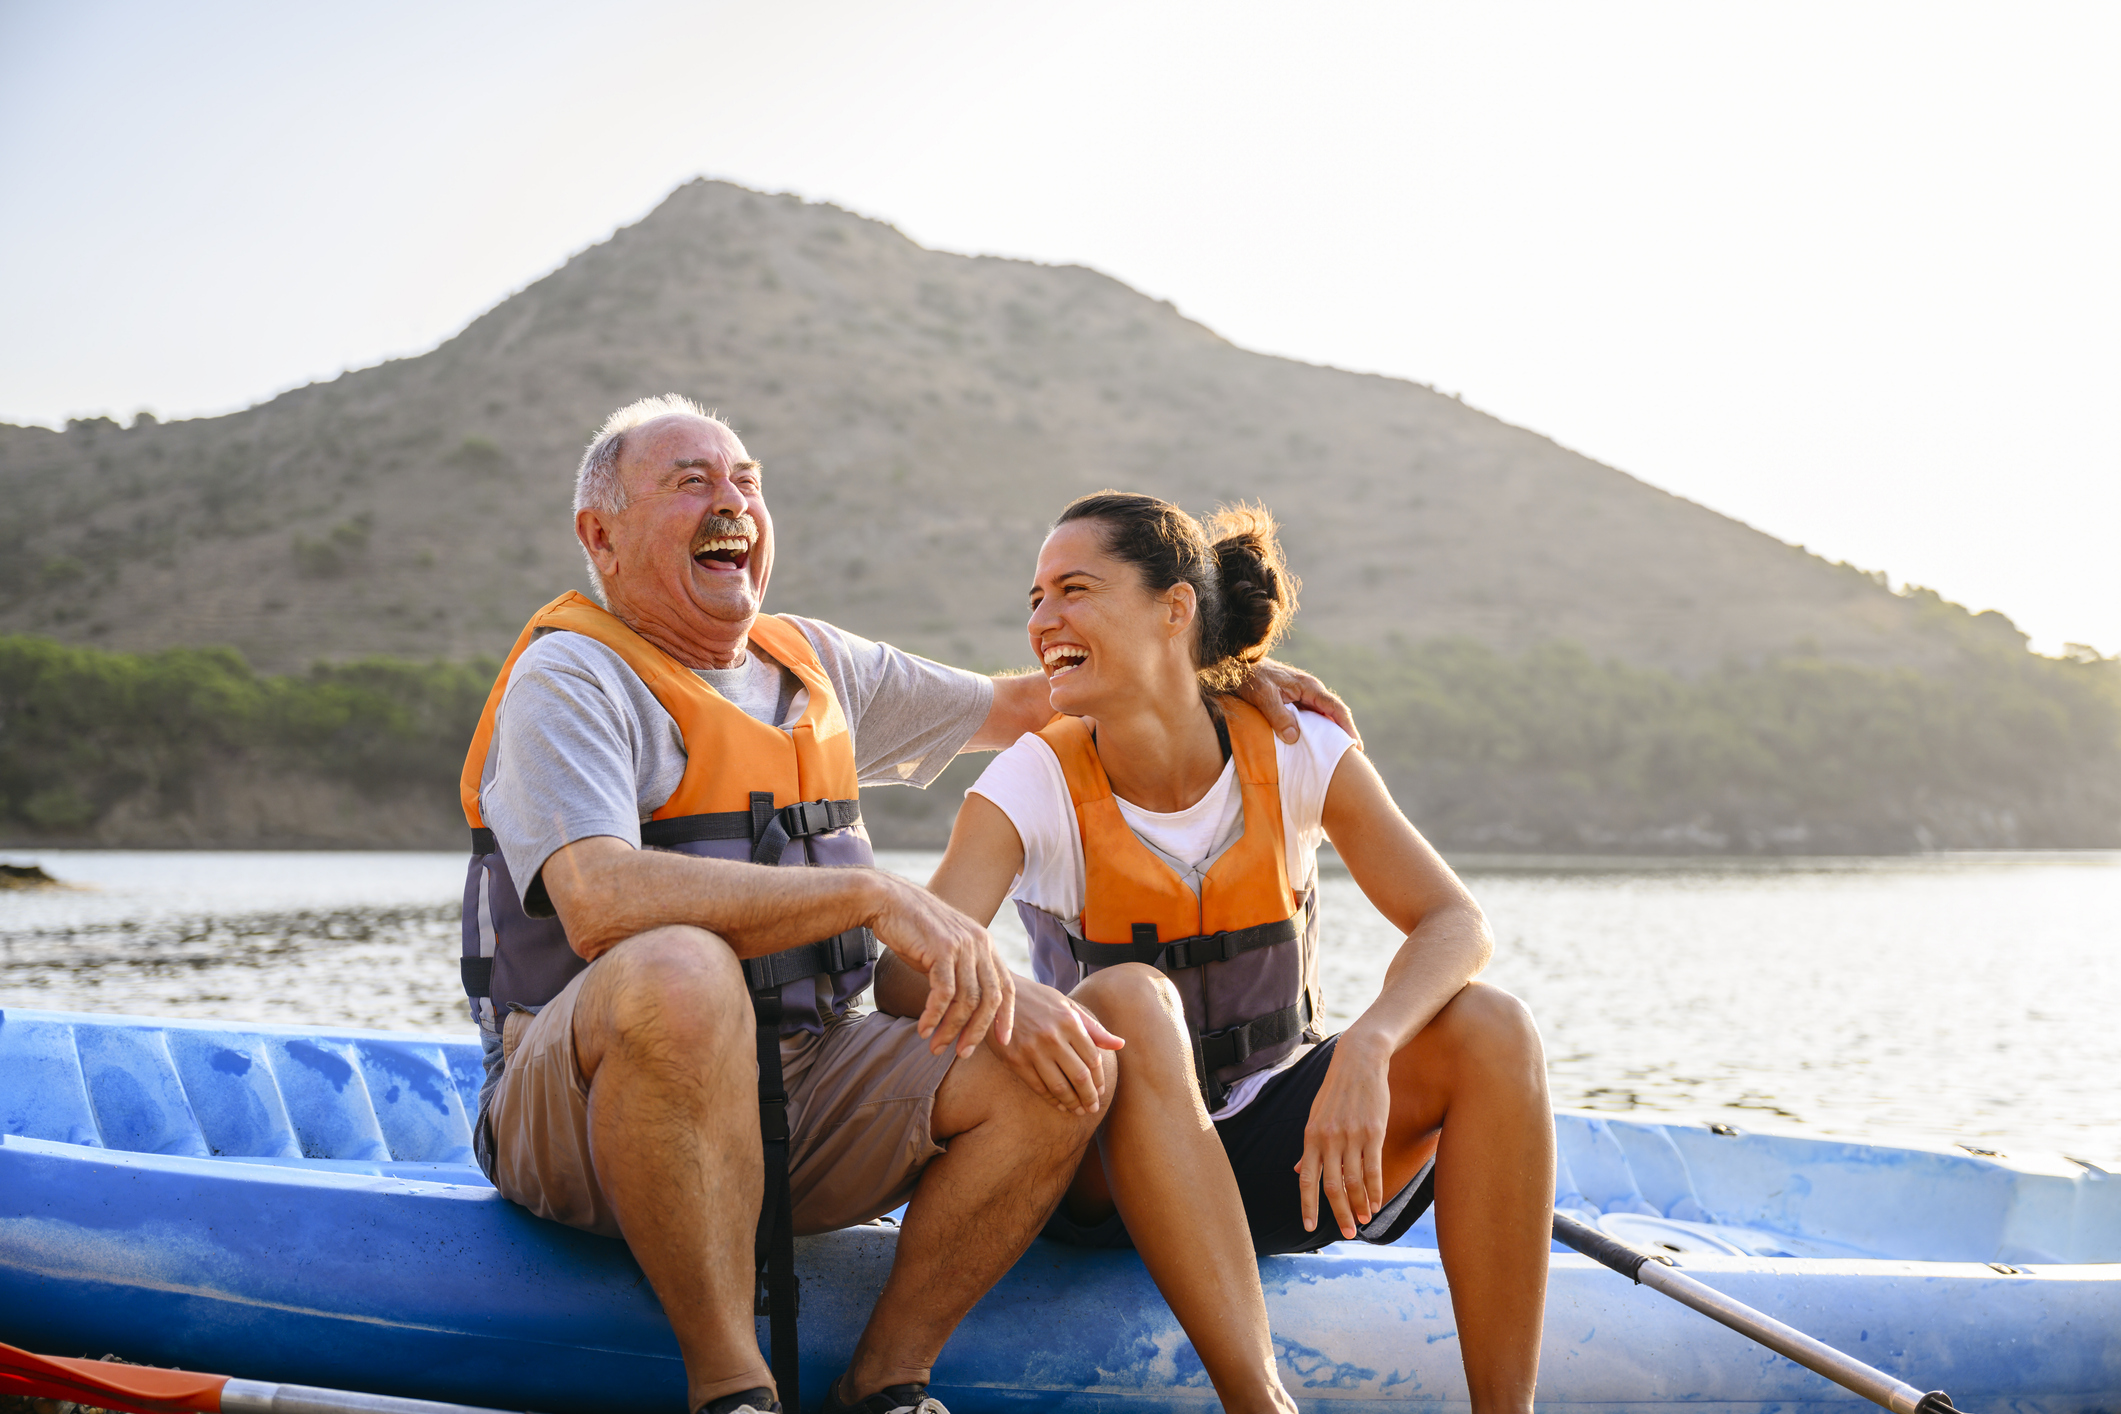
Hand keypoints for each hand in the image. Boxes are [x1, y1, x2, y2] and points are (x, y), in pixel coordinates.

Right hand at [866, 875, 1014, 1057]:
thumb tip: (967, 1011)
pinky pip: (944, 992)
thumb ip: (961, 974)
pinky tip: (923, 1029)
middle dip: (977, 1031)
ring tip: (935, 1046)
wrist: (888, 901)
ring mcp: (962, 946)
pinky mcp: (942, 949)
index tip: (1002, 1043)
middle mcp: (980, 944)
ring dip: (951, 1029)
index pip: (1006, 987)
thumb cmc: (914, 931)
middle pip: (990, 999)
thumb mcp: (946, 951)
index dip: (1006, 1017)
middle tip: (962, 1054)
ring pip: (966, 1000)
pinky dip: (934, 1016)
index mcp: (985, 945)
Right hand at [992, 978, 1125, 1114]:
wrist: (997, 997)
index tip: (1101, 1091)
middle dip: (1089, 1096)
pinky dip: (1051, 1099)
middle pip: (1080, 1075)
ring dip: (1072, 1102)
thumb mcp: (1067, 1006)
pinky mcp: (1015, 1061)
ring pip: (1060, 1085)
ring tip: (1079, 1111)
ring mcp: (1033, 1050)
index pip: (1093, 1058)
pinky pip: (1038, 1086)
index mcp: (1069, 1022)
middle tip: (1093, 1108)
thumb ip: (1094, 1028)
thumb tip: (1120, 1044)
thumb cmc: (1038, 1000)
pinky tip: (1059, 1104)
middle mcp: (1053, 1037)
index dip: (1099, 1079)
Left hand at [1236, 657, 1361, 748]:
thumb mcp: (1264, 697)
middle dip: (1344, 732)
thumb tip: (1294, 738)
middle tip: (1352, 755)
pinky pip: (1311, 716)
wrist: (1238, 664)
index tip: (1355, 746)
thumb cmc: (1252, 679)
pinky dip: (1317, 730)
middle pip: (1334, 713)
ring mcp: (1303, 695)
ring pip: (1323, 715)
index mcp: (1309, 687)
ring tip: (1338, 753)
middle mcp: (1310, 690)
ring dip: (1331, 732)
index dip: (1347, 727)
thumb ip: (1279, 716)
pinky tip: (1315, 744)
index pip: (1335, 708)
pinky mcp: (1294, 700)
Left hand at [1296, 1038, 1391, 1238]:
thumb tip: (1299, 1171)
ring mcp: (1351, 1136)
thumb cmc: (1337, 1091)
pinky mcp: (1373, 1132)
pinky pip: (1373, 1168)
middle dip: (1338, 1214)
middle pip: (1332, 1186)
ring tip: (1364, 1220)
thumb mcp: (1316, 1116)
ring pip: (1354, 1181)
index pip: (1307, 1179)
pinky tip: (1378, 1203)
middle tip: (1346, 1234)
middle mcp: (1328, 1139)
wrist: (1359, 1061)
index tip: (1309, 1228)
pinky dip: (1375, 1190)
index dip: (1307, 1205)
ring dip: (1360, 1206)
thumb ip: (1309, 1147)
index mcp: (1311, 1136)